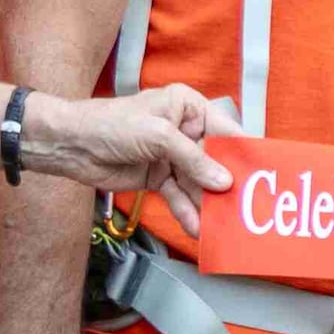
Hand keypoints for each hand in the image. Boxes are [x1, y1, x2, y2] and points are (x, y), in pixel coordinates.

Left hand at [23, 84, 231, 206]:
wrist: (72, 145)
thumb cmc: (111, 124)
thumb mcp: (158, 135)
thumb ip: (193, 159)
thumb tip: (223, 181)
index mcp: (187, 106)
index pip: (224, 128)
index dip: (241, 150)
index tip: (261, 172)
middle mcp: (184, 130)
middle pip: (213, 159)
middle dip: (225, 183)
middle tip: (242, 205)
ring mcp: (171, 156)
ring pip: (197, 182)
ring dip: (207, 202)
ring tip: (221, 223)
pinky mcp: (158, 177)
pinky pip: (179, 196)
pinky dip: (187, 211)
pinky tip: (196, 226)